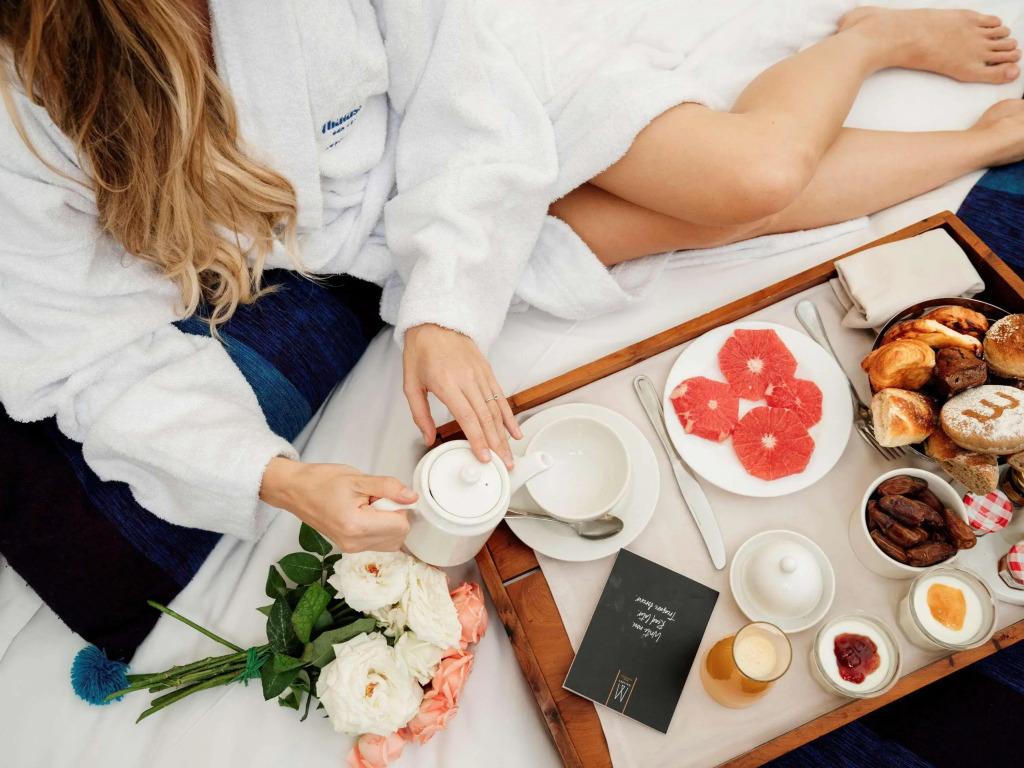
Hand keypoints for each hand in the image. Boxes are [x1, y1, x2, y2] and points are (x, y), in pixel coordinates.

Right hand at [260, 458, 413, 551]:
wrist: (295, 490)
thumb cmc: (322, 481)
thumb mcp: (358, 479)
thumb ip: (388, 488)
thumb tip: (412, 497)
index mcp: (357, 527)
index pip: (401, 526)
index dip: (399, 506)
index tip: (383, 494)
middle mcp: (355, 544)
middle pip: (399, 536)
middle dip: (394, 515)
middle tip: (373, 498)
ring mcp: (351, 549)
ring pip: (391, 542)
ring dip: (387, 523)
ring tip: (367, 506)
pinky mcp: (349, 548)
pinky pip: (378, 543)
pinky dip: (379, 529)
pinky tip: (364, 514)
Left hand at [403, 323, 521, 466]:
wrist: (436, 322)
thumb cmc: (421, 351)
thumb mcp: (411, 384)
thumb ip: (420, 414)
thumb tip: (429, 438)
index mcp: (446, 383)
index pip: (467, 417)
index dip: (478, 440)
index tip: (485, 457)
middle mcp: (467, 379)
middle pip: (486, 418)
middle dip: (497, 445)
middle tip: (503, 466)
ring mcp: (480, 375)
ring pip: (496, 410)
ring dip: (505, 436)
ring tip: (509, 456)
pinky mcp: (488, 372)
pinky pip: (501, 398)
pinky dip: (509, 417)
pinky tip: (515, 432)